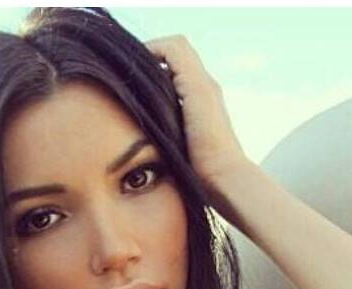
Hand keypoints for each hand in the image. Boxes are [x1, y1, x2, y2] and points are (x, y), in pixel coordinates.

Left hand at [145, 35, 249, 199]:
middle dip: (151, 59)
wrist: (224, 178)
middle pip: (177, 55)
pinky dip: (152, 51)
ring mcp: (203, 85)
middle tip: (128, 72)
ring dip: (150, 52)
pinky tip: (135, 67)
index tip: (134, 84)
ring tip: (129, 67)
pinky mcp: (197, 86)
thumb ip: (167, 142)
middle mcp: (206, 88)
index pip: (179, 72)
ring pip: (175, 47)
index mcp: (203, 103)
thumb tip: (140, 152)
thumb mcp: (179, 154)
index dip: (156, 70)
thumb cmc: (201, 177)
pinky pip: (172, 51)